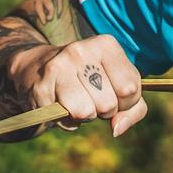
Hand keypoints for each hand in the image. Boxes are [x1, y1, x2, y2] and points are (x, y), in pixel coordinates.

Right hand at [9, 34, 147, 137]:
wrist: (38, 67)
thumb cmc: (89, 78)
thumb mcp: (118, 83)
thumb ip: (134, 108)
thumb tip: (117, 128)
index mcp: (106, 44)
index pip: (130, 88)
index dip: (125, 102)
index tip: (114, 93)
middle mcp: (81, 51)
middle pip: (108, 104)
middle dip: (104, 110)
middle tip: (93, 97)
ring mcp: (58, 67)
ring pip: (85, 112)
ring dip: (85, 117)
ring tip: (78, 101)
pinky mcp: (40, 87)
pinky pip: (64, 121)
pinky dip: (67, 121)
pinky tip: (62, 104)